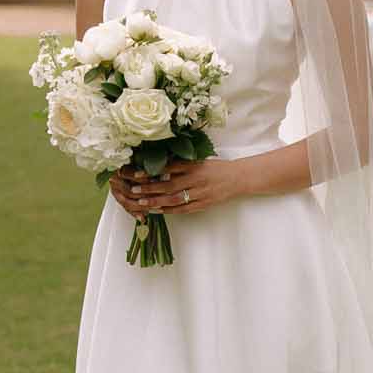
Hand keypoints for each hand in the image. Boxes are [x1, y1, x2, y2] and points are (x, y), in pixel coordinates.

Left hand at [108, 155, 242, 218]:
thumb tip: (158, 168)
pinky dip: (170, 210)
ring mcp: (200, 193)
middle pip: (168, 185)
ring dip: (156, 201)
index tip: (136, 174)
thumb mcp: (199, 161)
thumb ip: (180, 165)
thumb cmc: (216, 168)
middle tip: (134, 191)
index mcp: (194, 166)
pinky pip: (184, 209)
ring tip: (142, 203)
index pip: (168, 169)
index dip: (152, 172)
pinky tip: (158, 211)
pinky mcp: (203, 204)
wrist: (238, 178)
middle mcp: (196, 179)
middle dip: (149, 189)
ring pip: (174, 199)